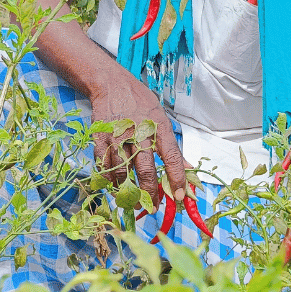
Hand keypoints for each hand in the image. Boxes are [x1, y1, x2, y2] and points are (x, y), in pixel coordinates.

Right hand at [90, 63, 185, 207]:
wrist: (111, 84)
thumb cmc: (140, 103)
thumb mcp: (161, 118)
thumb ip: (172, 146)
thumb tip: (188, 167)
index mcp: (159, 127)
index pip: (172, 156)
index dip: (176, 178)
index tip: (179, 196)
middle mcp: (139, 132)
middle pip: (145, 170)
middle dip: (150, 193)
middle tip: (152, 206)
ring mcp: (118, 136)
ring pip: (123, 173)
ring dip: (128, 191)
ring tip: (133, 200)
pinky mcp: (101, 139)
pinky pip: (104, 167)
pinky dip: (110, 180)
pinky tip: (115, 187)